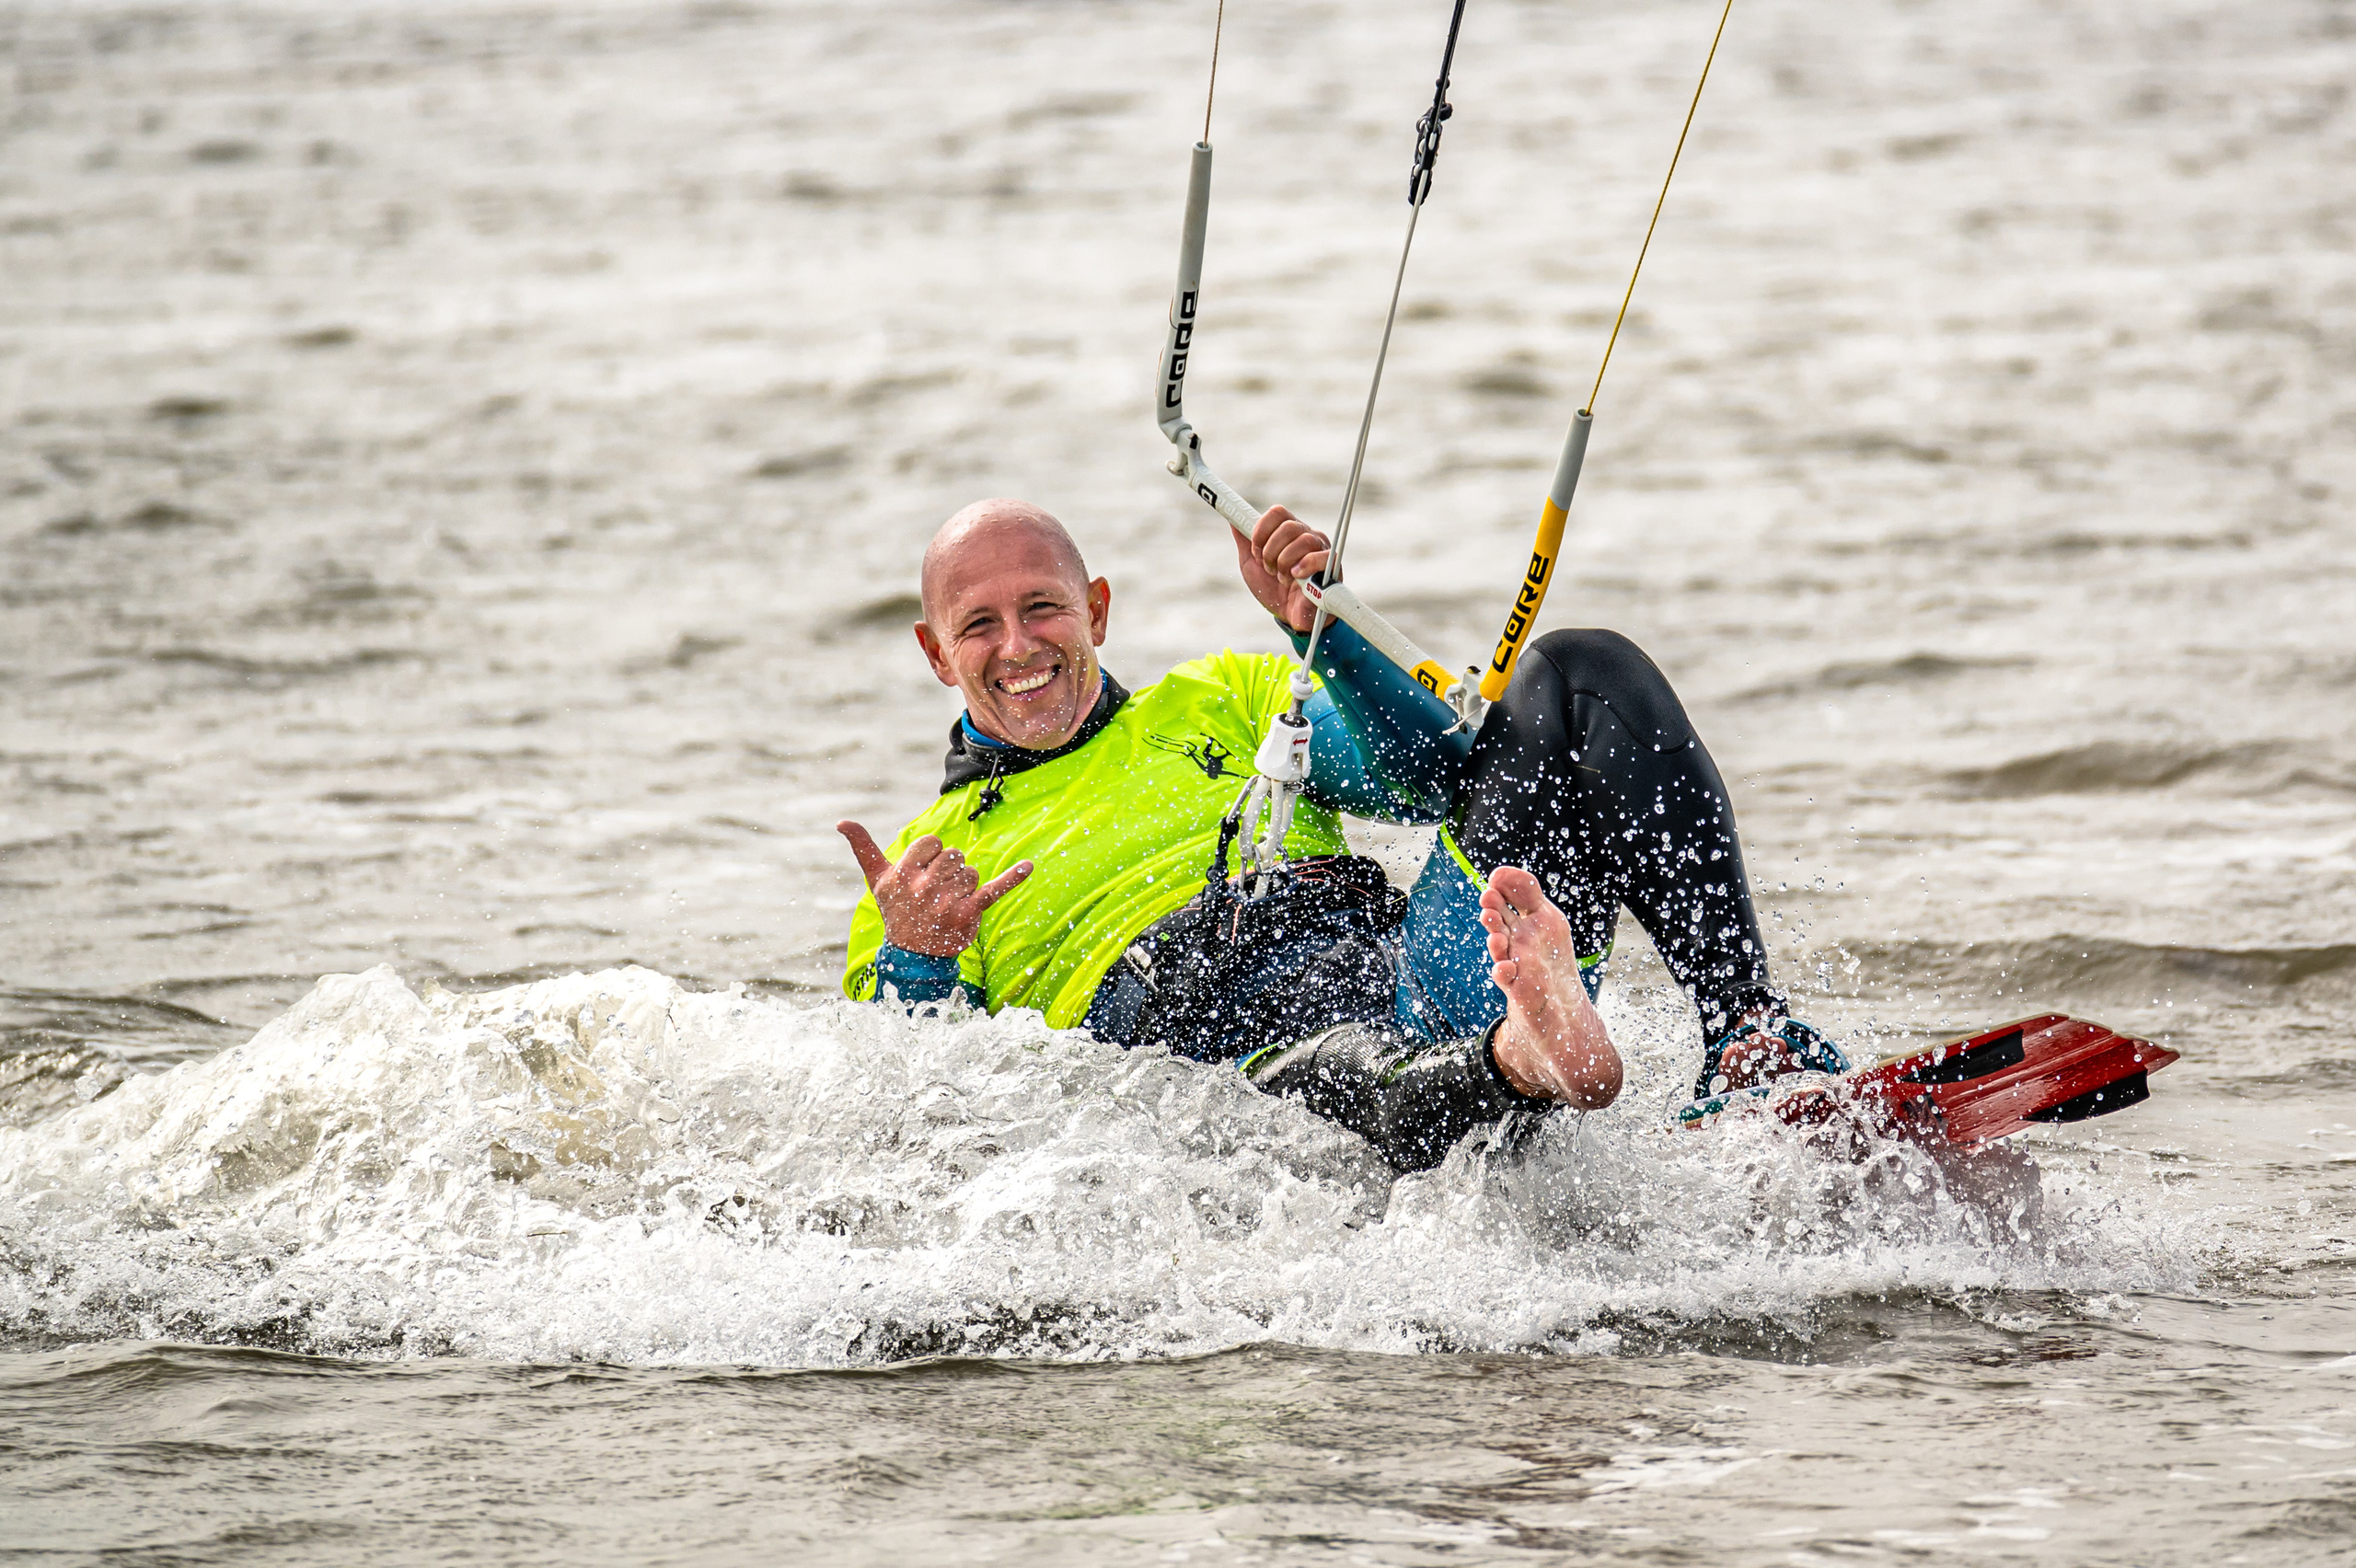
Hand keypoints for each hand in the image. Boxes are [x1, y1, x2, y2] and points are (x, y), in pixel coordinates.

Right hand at [838, 821, 1031, 956]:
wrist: (913, 955)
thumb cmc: (896, 911)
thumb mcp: (876, 880)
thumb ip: (862, 848)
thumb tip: (840, 821)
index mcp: (902, 874)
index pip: (931, 842)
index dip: (931, 854)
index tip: (924, 871)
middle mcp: (923, 887)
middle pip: (954, 855)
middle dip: (950, 869)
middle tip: (938, 890)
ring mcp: (946, 901)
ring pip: (971, 872)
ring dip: (965, 884)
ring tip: (949, 903)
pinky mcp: (968, 913)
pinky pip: (994, 889)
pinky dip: (1013, 877)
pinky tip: (1028, 866)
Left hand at [1233, 505, 1330, 634]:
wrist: (1288, 617)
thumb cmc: (1273, 590)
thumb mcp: (1251, 566)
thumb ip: (1245, 542)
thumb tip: (1233, 519)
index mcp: (1288, 533)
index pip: (1277, 513)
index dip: (1262, 530)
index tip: (1256, 551)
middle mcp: (1306, 536)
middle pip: (1289, 525)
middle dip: (1271, 550)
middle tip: (1270, 569)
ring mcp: (1321, 550)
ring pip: (1303, 539)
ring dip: (1285, 562)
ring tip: (1283, 578)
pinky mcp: (1331, 567)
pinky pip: (1321, 556)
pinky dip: (1305, 566)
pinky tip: (1296, 577)